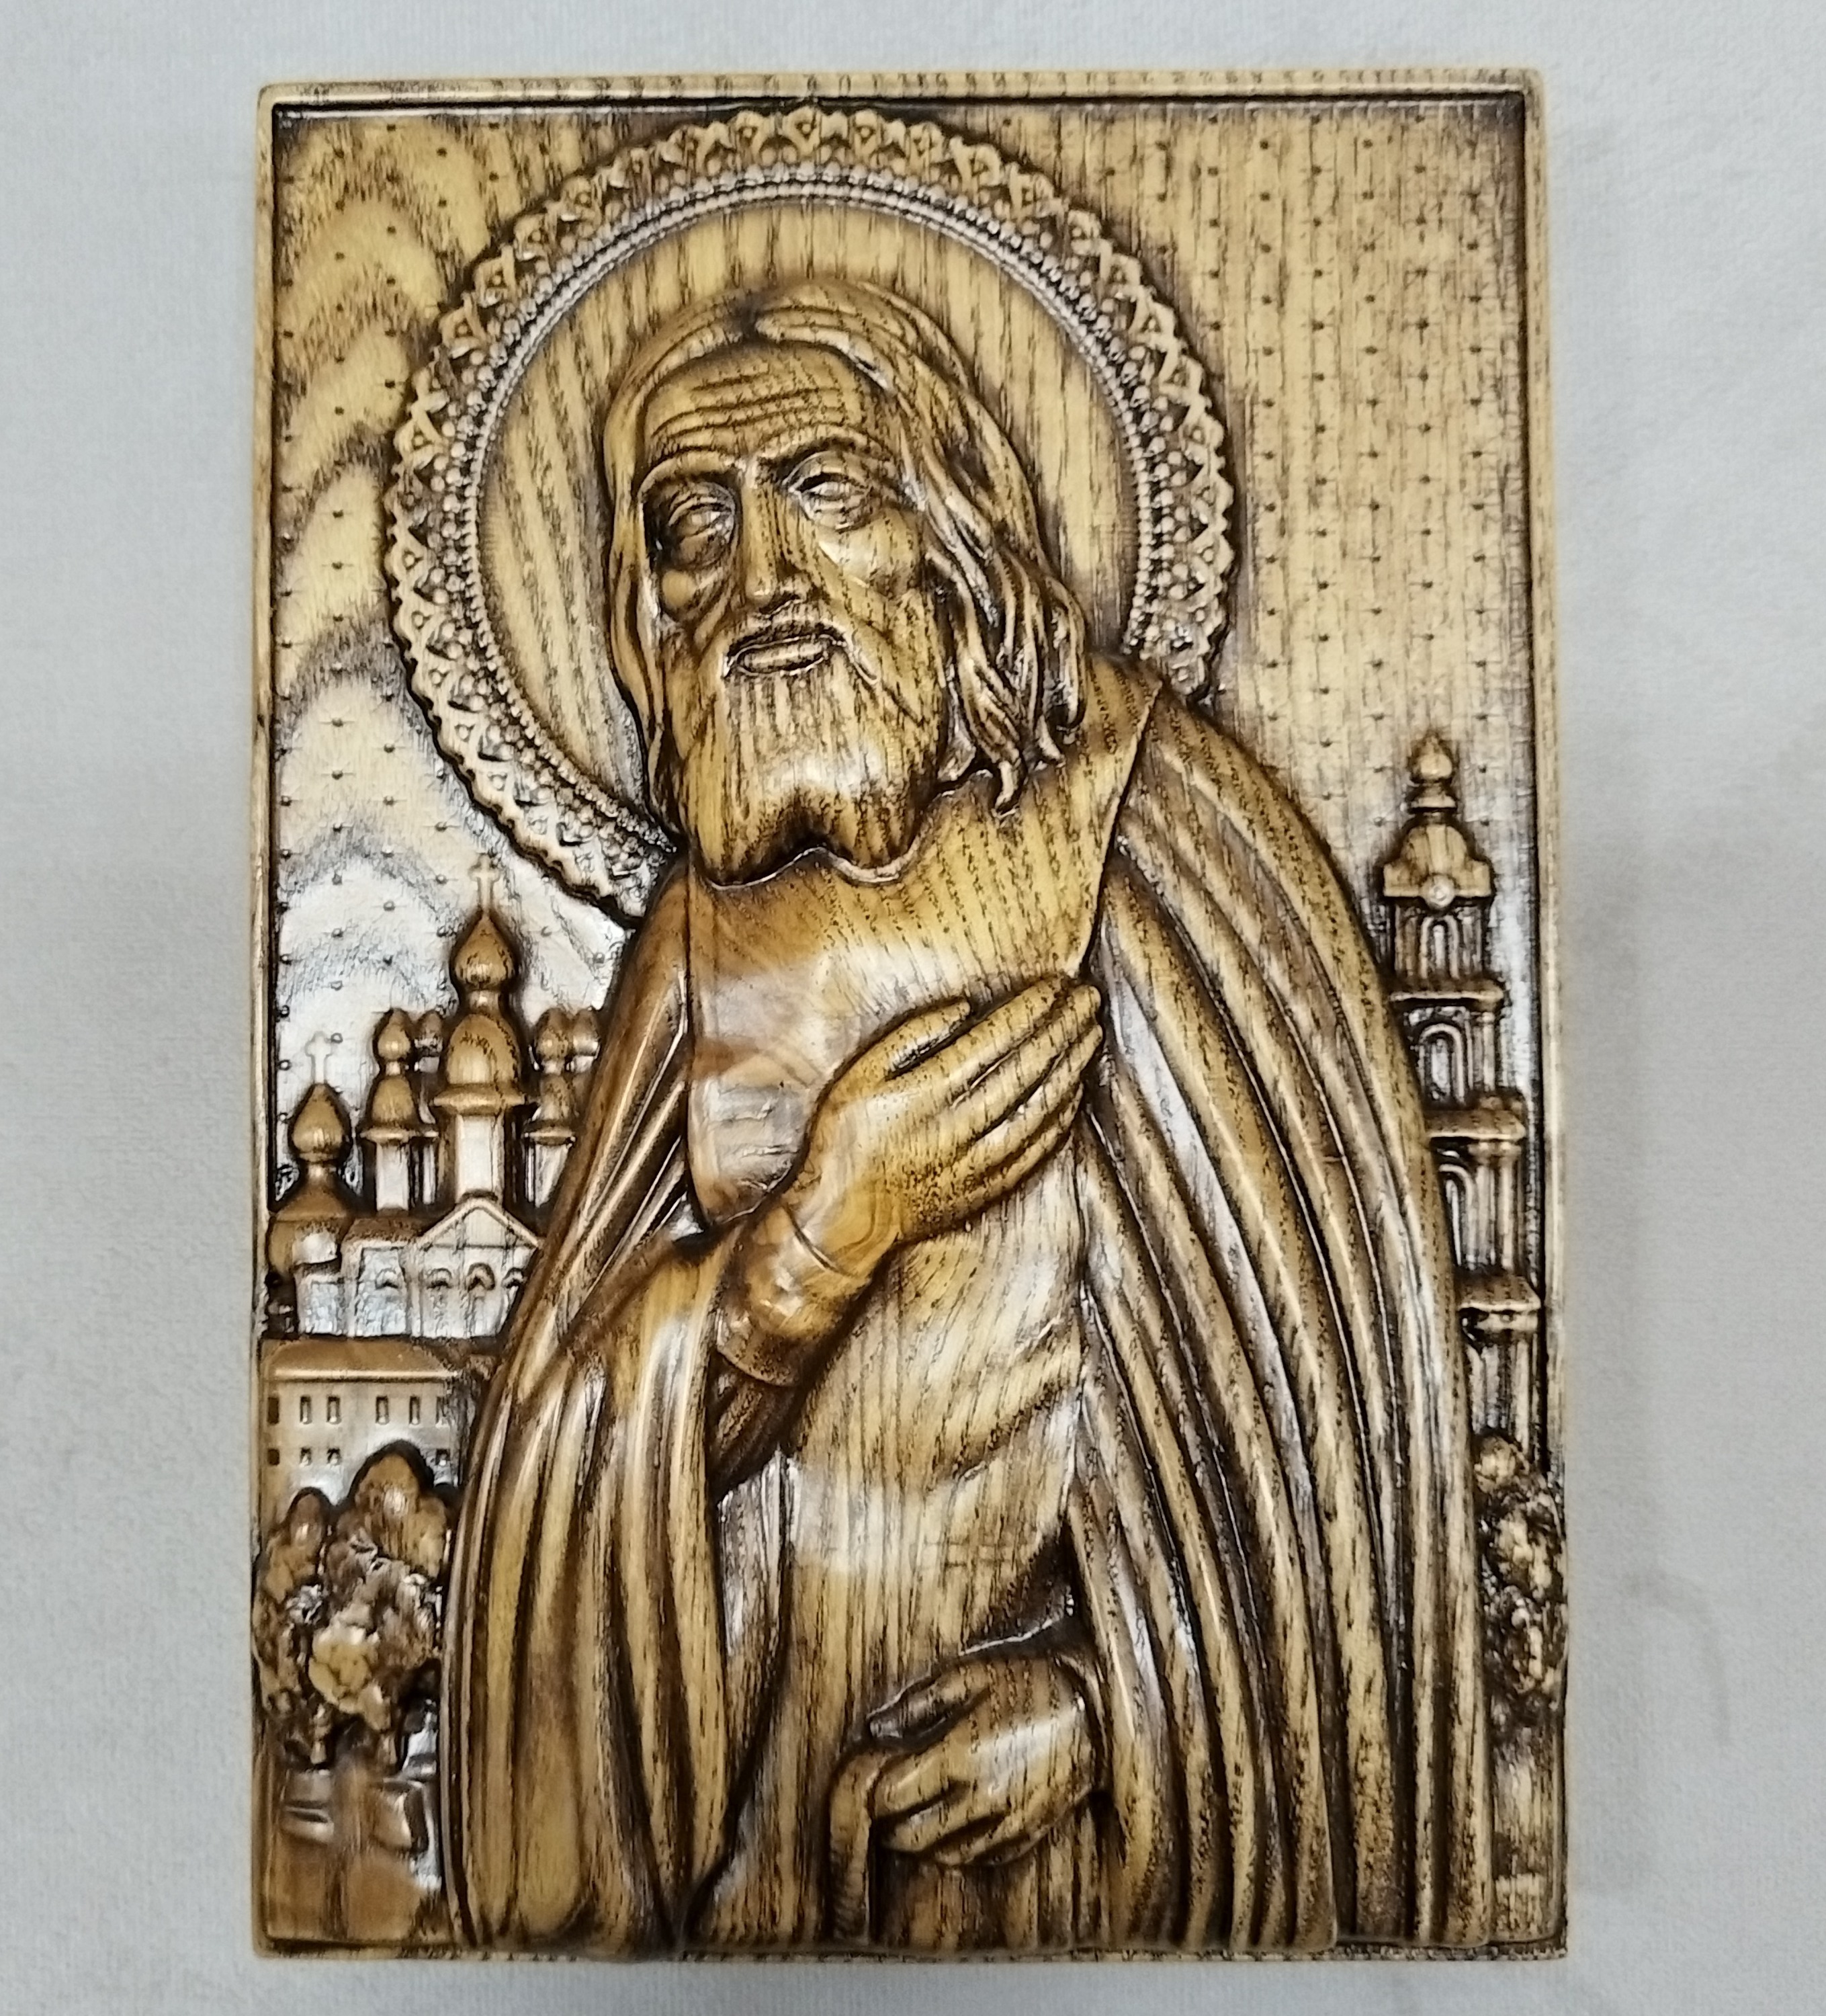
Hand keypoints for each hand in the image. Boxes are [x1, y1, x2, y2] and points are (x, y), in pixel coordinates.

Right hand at [785, 978, 1101, 1280]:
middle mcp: (961, 1126)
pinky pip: (1038, 1148)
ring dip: (1072, 1067)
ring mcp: (980, 1161)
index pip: (996, 1040)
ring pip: (1043, 1107)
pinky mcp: (989, 1188)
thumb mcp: (858, 1077)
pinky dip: (1062, 1116)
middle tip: (1086, 998)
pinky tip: (1074, 1092)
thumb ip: (909, 1036)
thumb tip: (963, 1008)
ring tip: (1091, 1034)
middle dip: (1063, 1028)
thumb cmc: (843, 1143)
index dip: (1031, 1009)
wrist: (840, 1223)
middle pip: (1029, 1068)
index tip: (1055, 984)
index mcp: (929, 1093)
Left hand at [863, 1650, 1100, 1867]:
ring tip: (915, 1816)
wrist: (1094, 1708)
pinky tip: (952, 1830)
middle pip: (912, 1836)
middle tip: (886, 1804)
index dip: (874, 1793)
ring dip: (922, 1842)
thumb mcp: (969, 1675)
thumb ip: (918, 1704)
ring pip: (945, 1855)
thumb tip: (876, 1729)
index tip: (871, 1779)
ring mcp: (1007, 1821)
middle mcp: (981, 1797)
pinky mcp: (1028, 1833)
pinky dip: (958, 1851)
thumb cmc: (1028, 1682)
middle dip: (890, 1824)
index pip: (894, 1797)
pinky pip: (982, 1859)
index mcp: (960, 1756)